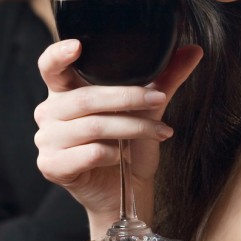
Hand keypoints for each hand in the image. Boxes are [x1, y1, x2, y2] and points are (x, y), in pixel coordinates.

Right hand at [33, 39, 201, 228]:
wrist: (124, 195)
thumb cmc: (128, 149)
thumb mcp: (147, 110)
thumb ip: (164, 80)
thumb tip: (193, 50)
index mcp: (64, 91)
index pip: (50, 66)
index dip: (58, 54)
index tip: (78, 45)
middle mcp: (49, 112)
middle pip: (84, 97)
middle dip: (127, 97)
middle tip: (159, 99)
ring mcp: (46, 140)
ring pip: (92, 126)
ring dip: (132, 128)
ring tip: (158, 132)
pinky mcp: (51, 166)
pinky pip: (89, 153)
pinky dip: (114, 154)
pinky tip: (124, 158)